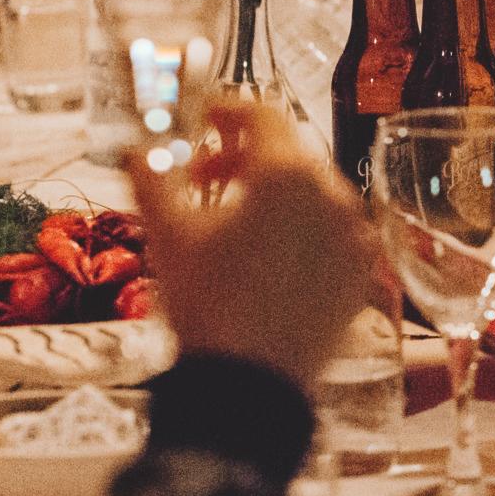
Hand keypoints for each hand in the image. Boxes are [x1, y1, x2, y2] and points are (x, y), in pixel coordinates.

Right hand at [127, 102, 375, 388]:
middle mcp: (333, 192)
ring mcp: (354, 231)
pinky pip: (332, 227)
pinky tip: (269, 251)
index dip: (229, 110)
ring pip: (313, 189)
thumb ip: (149, 177)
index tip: (205, 118)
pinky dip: (302, 224)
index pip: (262, 116)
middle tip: (203, 176)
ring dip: (273, 191)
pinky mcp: (363, 267)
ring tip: (232, 218)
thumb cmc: (206, 302)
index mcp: (287, 173)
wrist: (249, 384)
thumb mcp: (167, 235)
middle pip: (289, 152)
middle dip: (244, 156)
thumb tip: (132, 147)